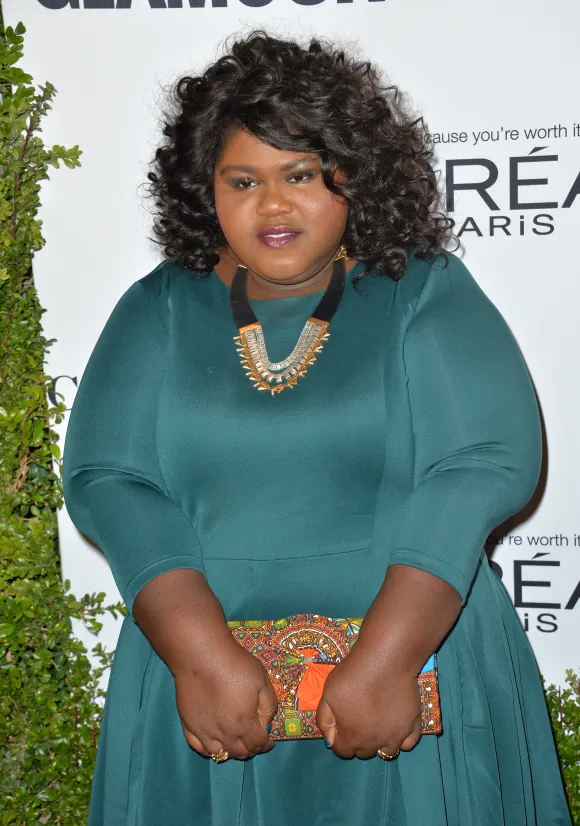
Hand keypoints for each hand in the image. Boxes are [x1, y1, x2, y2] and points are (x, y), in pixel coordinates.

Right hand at [175, 638, 277, 759]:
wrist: (202, 655)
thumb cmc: (235, 665)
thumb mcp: (262, 680)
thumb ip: (269, 705)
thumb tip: (267, 724)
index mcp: (244, 723)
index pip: (257, 744)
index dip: (266, 745)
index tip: (270, 741)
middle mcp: (223, 733)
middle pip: (239, 752)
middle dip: (251, 749)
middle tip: (255, 740)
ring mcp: (203, 731)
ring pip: (219, 754)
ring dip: (231, 751)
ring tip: (235, 741)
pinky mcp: (188, 724)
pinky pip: (198, 747)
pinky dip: (208, 749)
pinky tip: (213, 741)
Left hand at [316, 646, 421, 758]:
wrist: (385, 660)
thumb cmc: (353, 676)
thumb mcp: (328, 695)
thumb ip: (325, 721)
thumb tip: (330, 741)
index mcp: (352, 736)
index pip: (343, 751)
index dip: (339, 738)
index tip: (342, 723)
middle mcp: (375, 742)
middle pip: (364, 752)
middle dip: (359, 740)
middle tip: (359, 718)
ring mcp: (397, 735)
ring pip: (387, 751)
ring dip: (380, 742)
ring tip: (377, 722)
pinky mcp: (413, 725)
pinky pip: (409, 743)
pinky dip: (402, 739)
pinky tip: (396, 725)